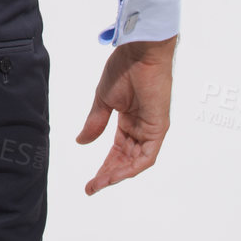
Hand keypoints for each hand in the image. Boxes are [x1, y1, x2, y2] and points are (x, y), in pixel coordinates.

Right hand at [76, 34, 176, 193]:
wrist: (140, 52)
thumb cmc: (124, 68)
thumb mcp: (103, 100)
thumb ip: (95, 122)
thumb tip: (81, 142)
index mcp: (129, 121)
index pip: (117, 150)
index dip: (104, 166)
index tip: (89, 181)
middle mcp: (142, 128)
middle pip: (125, 159)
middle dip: (108, 175)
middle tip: (92, 187)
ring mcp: (151, 130)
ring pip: (136, 162)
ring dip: (118, 174)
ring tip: (100, 183)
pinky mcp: (158, 128)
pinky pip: (147, 156)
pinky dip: (132, 167)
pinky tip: (116, 174)